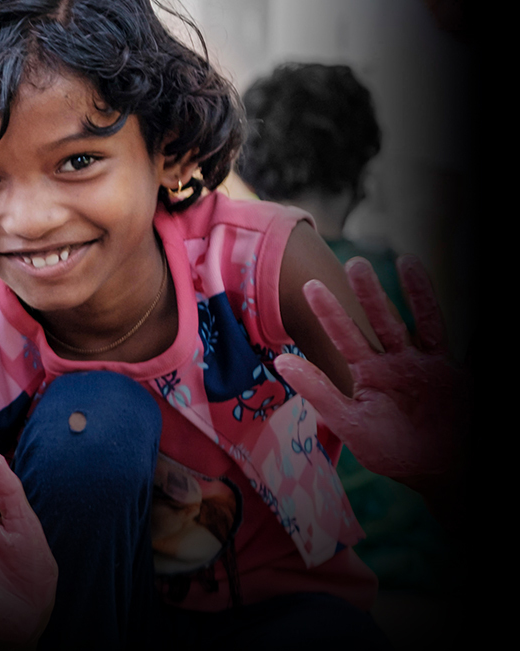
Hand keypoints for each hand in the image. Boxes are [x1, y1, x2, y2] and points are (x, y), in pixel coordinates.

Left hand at [274, 255, 465, 478]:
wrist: (435, 470)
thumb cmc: (390, 449)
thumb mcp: (349, 422)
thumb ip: (318, 391)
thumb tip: (280, 361)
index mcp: (367, 372)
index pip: (344, 336)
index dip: (329, 312)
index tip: (310, 285)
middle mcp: (395, 361)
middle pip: (379, 320)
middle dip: (367, 293)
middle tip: (353, 263)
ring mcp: (425, 362)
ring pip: (416, 320)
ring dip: (408, 292)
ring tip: (402, 261)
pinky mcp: (451, 369)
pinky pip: (448, 334)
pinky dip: (439, 309)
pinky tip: (427, 281)